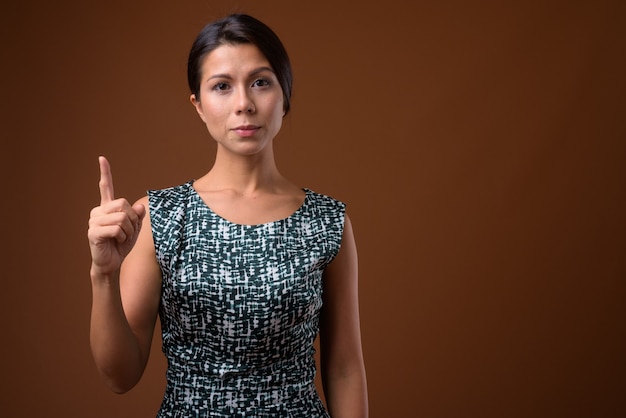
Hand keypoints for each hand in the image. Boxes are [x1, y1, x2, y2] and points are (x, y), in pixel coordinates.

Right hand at [88, 156, 145, 276]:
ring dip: (129, 230)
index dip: (105, 173)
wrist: (111, 263)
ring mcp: (94, 221)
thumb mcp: (135, 228)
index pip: (106, 187)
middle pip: (123, 204)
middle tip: (128, 231)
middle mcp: (98, 211)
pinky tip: (116, 242)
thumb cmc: (121, 245)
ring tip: (121, 238)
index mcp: (107, 208)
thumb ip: (138, 216)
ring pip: (122, 218)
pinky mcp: (93, 232)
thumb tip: (139, 206)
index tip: (102, 158)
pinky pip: (117, 229)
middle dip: (132, 219)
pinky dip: (123, 237)